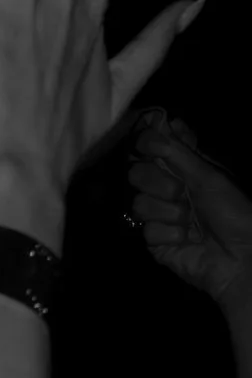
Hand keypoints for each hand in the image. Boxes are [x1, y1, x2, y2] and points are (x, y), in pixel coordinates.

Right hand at [126, 109, 251, 311]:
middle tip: (181, 193)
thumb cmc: (234, 211)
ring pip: (139, 204)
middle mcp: (169, 189)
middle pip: (137, 174)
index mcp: (185, 169)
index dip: (147, 142)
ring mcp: (160, 216)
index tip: (152, 143)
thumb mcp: (208, 175)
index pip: (154, 148)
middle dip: (157, 183)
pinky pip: (147, 231)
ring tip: (190, 222)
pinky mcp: (156, 243)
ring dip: (168, 212)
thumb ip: (178, 151)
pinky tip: (186, 240)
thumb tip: (158, 121)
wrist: (240, 255)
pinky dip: (169, 235)